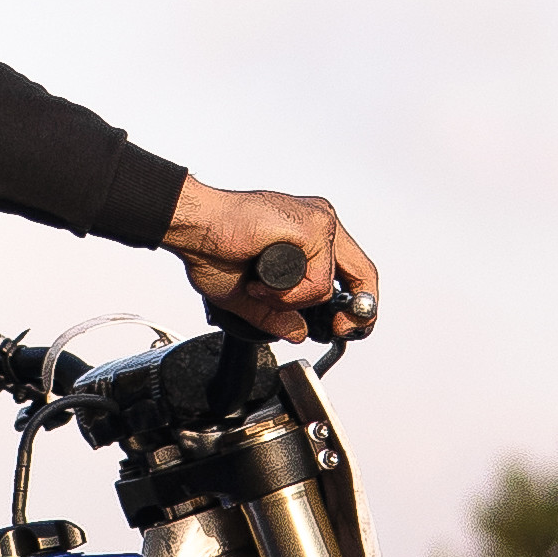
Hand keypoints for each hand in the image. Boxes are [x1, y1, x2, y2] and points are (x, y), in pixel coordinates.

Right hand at [163, 176, 379, 344]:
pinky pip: (316, 283)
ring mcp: (319, 223)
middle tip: (339, 329)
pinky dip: (288, 293)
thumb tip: (299, 333)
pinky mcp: (314, 227)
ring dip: (290, 300)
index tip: (346, 327)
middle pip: (362, 274)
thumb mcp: (250, 297)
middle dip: (354, 311)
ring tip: (259, 285)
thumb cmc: (213, 249)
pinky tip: (261, 280)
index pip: (353, 270)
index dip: (357, 303)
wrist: (195, 229)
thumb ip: (278, 315)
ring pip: (327, 286)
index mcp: (309, 234)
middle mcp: (319, 224)